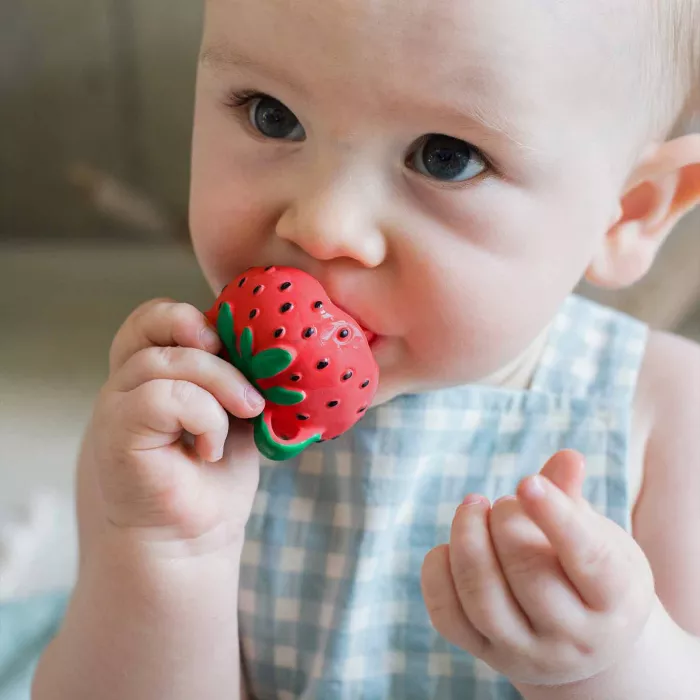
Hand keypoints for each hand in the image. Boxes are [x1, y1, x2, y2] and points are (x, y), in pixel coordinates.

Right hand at [81, 299, 265, 548]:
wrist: (194, 538)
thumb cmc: (214, 476)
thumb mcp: (233, 412)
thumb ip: (234, 375)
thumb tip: (264, 343)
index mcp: (151, 371)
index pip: (154, 317)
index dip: (187, 316)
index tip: (230, 341)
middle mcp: (126, 382)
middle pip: (158, 326)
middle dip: (216, 349)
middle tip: (249, 391)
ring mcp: (116, 405)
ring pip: (165, 360)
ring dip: (220, 386)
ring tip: (243, 418)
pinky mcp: (116, 433)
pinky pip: (163, 396)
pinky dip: (203, 417)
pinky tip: (210, 449)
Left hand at [421, 450, 655, 686]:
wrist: (584, 639)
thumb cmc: (590, 568)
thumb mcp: (596, 534)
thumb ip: (572, 497)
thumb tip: (568, 457)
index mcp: (615, 600)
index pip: (588, 558)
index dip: (555, 516)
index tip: (526, 481)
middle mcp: (574, 637)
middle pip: (528, 574)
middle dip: (506, 522)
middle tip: (505, 502)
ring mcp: (526, 653)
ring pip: (482, 597)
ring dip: (467, 539)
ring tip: (472, 507)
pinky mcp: (486, 654)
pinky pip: (447, 616)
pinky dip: (437, 573)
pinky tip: (448, 546)